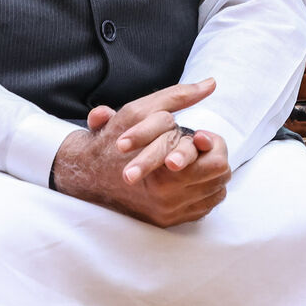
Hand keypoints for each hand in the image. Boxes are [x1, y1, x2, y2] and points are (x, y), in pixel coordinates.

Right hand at [50, 80, 231, 226]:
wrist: (85, 175)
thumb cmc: (113, 139)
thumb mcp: (140, 112)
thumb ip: (178, 96)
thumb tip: (211, 83)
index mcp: (163, 172)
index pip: (217, 162)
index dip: (213, 144)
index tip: (199, 136)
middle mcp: (167, 197)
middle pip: (220, 176)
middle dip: (214, 157)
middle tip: (201, 147)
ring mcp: (167, 212)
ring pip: (216, 192)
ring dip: (211, 174)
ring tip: (196, 160)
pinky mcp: (167, 222)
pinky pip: (205, 207)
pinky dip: (204, 191)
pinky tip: (191, 178)